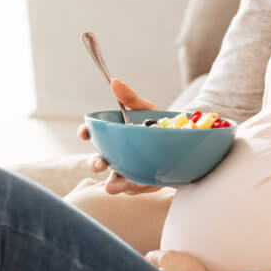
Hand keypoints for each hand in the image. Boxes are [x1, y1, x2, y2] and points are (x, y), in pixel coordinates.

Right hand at [77, 78, 162, 194]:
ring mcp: (126, 172)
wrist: (185, 141)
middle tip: (100, 163)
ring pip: (113, 182)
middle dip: (96, 163)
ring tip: (115, 184)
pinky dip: (137, 186)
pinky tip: (143, 181)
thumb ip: (130, 98)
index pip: (92, 135)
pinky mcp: (139, 184)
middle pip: (97, 162)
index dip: (85, 133)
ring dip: (114, 183)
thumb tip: (115, 82)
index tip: (84, 132)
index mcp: (112, 137)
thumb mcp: (146, 110)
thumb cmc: (159, 125)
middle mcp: (115, 155)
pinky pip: (134, 189)